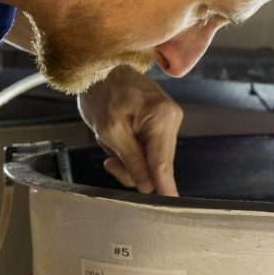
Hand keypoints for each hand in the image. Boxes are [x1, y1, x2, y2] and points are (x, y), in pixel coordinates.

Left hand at [77, 66, 182, 195]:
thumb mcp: (109, 130)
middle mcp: (171, 119)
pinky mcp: (159, 124)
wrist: (100, 69)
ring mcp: (167, 121)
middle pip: (157, 165)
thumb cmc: (102, 93)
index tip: (173, 204)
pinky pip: (147, 149)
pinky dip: (130, 149)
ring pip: (151, 160)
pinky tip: (118, 137)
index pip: (163, 162)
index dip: (165, 187)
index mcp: (162, 117)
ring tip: (111, 139)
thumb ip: (131, 160)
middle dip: (132, 168)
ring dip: (128, 157)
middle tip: (110, 161)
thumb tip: (147, 187)